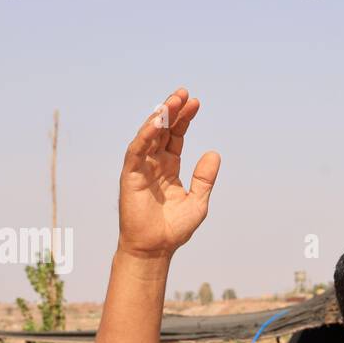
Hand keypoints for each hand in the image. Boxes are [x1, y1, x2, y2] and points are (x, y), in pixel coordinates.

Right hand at [117, 87, 219, 258]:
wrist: (155, 249)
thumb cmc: (174, 229)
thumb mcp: (198, 201)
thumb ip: (204, 178)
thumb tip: (213, 153)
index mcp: (170, 167)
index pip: (176, 136)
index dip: (185, 119)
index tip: (196, 102)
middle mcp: (154, 163)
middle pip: (163, 130)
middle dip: (172, 111)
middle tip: (184, 93)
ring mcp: (141, 167)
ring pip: (148, 135)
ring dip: (159, 117)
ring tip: (171, 101)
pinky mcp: (130, 175)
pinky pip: (136, 150)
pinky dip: (145, 135)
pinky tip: (156, 122)